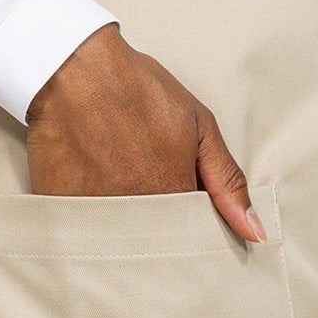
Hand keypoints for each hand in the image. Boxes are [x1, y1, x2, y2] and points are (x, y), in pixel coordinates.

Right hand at [25, 24, 265, 241]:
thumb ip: (227, 182)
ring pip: (121, 246)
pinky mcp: (62, 210)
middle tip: (152, 202)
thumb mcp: (199, 128)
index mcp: (172, 198)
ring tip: (122, 190)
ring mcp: (95, 215)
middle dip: (162, 240)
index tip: (193, 223)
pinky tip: (94, 194)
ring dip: (128, 235)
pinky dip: (92, 228)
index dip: (195, 234)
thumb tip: (255, 232)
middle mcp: (134, 214)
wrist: (75, 68)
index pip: (193, 242)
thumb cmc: (140, 91)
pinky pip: (83, 236)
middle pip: (156, 249)